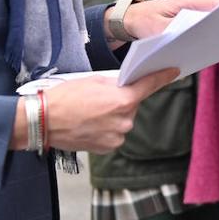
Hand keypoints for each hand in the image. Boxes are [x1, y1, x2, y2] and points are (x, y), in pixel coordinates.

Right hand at [10, 67, 179, 153]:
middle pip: (132, 105)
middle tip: (100, 98)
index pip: (149, 87)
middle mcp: (124, 121)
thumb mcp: (93, 81)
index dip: (162, 77)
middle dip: (121, 100)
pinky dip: (107, 128)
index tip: (174, 71)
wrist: (44, 121)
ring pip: (123, 120)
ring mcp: (117, 137)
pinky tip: (90, 124)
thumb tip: (126, 85)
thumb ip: (115, 84)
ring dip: (113, 115)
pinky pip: (114, 134)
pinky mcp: (108, 148)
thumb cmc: (65, 98)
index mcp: (122, 101)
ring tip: (90, 112)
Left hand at [107, 0, 218, 44]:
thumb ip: (175, 32)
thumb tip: (193, 38)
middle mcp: (192, 2)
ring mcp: (193, 9)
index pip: (214, 1)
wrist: (131, 19)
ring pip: (215, 13)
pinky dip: (217, 26)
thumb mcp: (157, 29)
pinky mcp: (191, 17)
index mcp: (186, 0)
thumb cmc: (143, 21)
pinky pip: (208, 20)